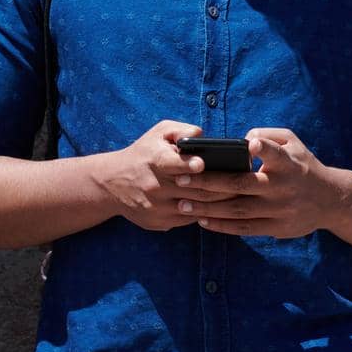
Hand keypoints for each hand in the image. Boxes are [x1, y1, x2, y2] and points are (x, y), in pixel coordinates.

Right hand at [91, 120, 229, 231]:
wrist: (112, 184)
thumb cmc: (143, 153)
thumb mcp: (157, 134)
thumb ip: (181, 130)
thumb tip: (201, 134)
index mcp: (154, 161)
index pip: (172, 164)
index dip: (188, 164)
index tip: (201, 164)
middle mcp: (154, 186)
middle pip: (193, 189)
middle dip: (218, 186)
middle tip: (240, 182)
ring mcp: (156, 207)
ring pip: (195, 207)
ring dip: (217, 203)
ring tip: (238, 195)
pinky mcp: (159, 222)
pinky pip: (188, 220)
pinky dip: (205, 214)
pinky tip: (220, 208)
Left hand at [176, 127, 342, 238]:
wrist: (330, 200)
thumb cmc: (303, 165)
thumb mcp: (294, 143)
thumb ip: (270, 135)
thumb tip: (244, 139)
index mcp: (288, 163)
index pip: (276, 154)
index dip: (265, 149)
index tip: (251, 144)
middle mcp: (283, 188)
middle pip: (242, 186)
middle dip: (209, 182)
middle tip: (182, 179)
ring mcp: (279, 210)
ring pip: (238, 210)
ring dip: (208, 208)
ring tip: (182, 203)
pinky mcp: (276, 228)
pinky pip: (244, 228)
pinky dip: (222, 226)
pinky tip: (202, 220)